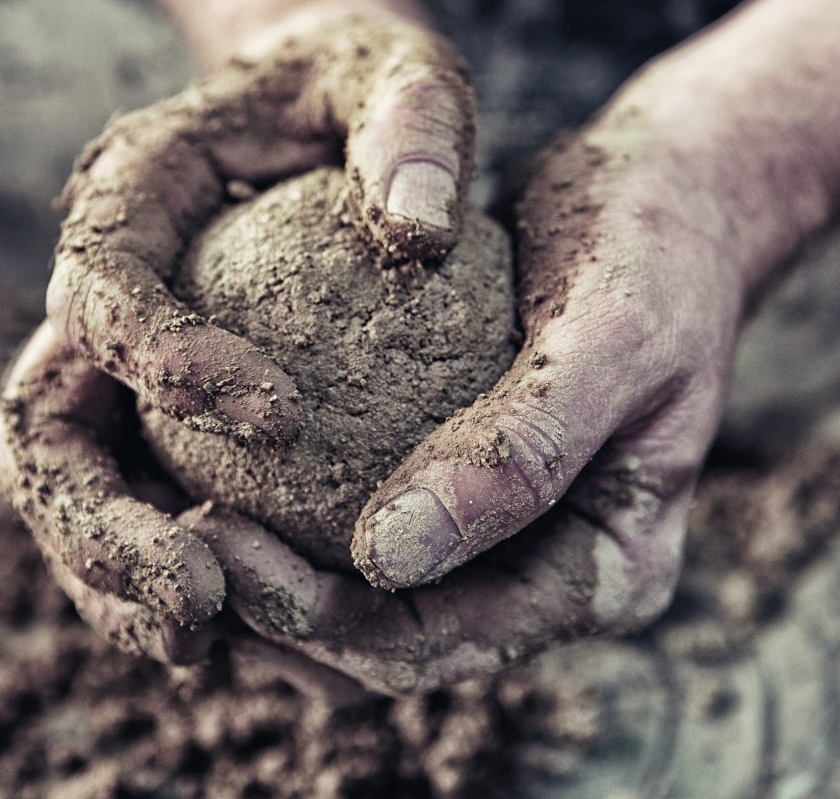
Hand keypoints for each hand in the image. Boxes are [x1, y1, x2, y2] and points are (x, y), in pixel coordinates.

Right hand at [0, 13, 478, 662]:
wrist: (322, 106)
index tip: (284, 418)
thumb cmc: (363, 89)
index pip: (103, 287)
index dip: (165, 359)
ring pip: (65, 491)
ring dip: (115, 579)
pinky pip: (130, 508)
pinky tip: (242, 629)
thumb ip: (412, 131)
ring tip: (208, 644)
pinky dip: (159, 575)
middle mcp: (95, 289)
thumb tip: (423, 231)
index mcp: (129, 193)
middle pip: (41, 426)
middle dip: (101, 525)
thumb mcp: (404, 77)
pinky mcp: (146, 415)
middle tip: (201, 601)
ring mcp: (109, 362)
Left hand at [189, 102, 754, 693]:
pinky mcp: (456, 483)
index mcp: (606, 574)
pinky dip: (282, 509)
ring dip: (265, 581)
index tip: (223, 549)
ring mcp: (502, 536)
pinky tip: (202, 459)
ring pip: (360, 600)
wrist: (670, 194)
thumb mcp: (609, 336)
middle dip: (275, 617)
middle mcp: (548, 577)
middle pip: (389, 645)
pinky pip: (354, 518)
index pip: (447, 640)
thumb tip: (382, 560)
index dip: (327, 621)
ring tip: (169, 515)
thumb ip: (517, 453)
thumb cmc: (655, 250)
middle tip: (173, 538)